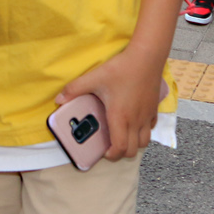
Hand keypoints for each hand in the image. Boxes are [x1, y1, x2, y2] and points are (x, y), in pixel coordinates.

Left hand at [56, 44, 164, 161]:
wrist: (146, 57)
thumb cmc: (121, 69)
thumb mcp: (95, 77)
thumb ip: (75, 89)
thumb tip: (58, 99)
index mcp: (120, 117)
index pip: (120, 148)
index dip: (111, 156)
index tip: (103, 152)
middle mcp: (135, 121)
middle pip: (132, 151)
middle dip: (121, 153)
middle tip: (110, 145)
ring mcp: (147, 116)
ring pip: (144, 142)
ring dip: (133, 144)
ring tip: (122, 135)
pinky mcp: (154, 109)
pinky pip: (151, 128)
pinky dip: (142, 131)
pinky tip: (134, 121)